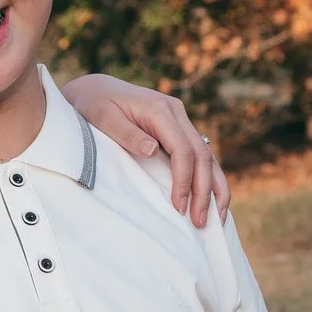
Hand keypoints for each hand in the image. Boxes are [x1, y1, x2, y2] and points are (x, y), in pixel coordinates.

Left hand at [60, 73, 228, 225]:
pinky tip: (210, 200)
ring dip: (214, 188)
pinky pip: (199, 155)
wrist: (95, 88)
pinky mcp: (177, 130)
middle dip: (204, 191)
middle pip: (203, 155)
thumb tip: (153, 150)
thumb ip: (127, 134)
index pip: (183, 150)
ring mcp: (179, 120)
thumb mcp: (103, 117)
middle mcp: (176, 113)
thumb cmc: (94, 104)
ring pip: (208, 156)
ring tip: (217, 218)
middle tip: (201, 222)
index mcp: (160, 110)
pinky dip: (207, 178)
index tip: (179, 207)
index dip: (184, 180)